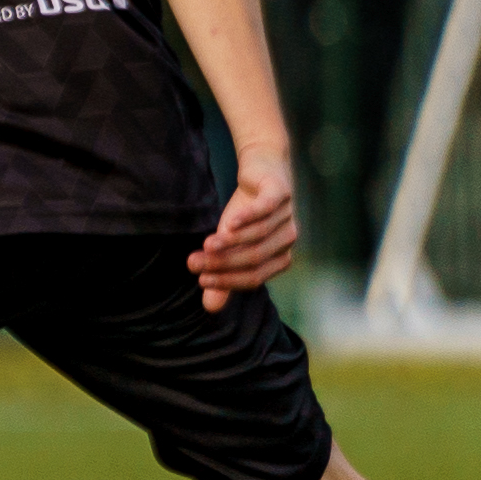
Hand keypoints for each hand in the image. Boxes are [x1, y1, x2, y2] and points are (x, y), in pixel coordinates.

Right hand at [188, 142, 299, 309]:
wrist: (260, 171)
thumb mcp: (230, 243)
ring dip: (230, 242)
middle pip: (254, 258)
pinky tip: (228, 223)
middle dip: (222, 263)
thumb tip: (210, 309)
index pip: (254, 277)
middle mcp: (287, 240)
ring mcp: (288, 217)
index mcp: (279, 257)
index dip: (227, 281)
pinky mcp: (281, 194)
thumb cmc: (246, 212)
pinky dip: (247, 218)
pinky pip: (265, 210)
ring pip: (258, 236)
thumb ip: (224, 272)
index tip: (200, 279)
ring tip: (205, 245)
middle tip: (192, 263)